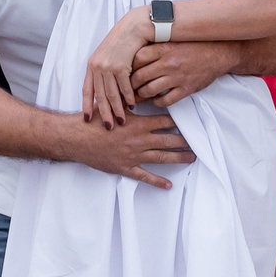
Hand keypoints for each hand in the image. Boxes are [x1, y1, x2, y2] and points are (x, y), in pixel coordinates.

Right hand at [71, 111, 195, 185]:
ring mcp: (134, 156)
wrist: (76, 138)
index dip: (180, 122)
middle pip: (169, 141)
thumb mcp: (112, 105)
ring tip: (191, 159)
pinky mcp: (126, 168)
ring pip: (162, 158)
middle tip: (199, 143)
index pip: (165, 122)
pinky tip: (168, 185)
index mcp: (138, 124)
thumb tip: (144, 91)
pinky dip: (157, 182)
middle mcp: (140, 140)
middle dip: (185, 142)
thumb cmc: (93, 121)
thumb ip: (129, 100)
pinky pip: (145, 176)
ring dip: (178, 159)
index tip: (191, 122)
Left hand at [83, 9, 156, 127]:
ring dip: (117, 109)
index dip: (86, 106)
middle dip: (104, 114)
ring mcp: (108, 67)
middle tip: (108, 127)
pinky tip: (132, 105)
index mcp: (92, 65)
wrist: (133, 28)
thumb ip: (103, 70)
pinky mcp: (121, 66)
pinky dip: (129, 98)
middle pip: (100, 96)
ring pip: (112, 94)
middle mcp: (97, 67)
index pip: (87, 90)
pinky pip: (124, 87)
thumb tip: (104, 87)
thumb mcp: (106, 55)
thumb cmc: (122, 42)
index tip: (88, 119)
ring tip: (121, 120)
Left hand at [129, 40, 238, 106]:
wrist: (220, 52)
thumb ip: (156, 44)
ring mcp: (178, 77)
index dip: (128, 66)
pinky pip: (166, 101)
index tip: (124, 71)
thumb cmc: (195, 45)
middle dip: (130, 84)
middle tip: (126, 88)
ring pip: (150, 90)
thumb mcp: (174, 39)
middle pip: (140, 77)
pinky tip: (155, 100)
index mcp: (165, 48)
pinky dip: (157, 102)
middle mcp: (169, 63)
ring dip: (141, 95)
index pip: (137, 58)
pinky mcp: (186, 89)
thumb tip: (134, 49)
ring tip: (138, 96)